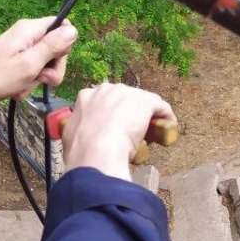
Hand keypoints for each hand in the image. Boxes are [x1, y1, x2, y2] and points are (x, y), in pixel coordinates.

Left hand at [0, 17, 76, 121]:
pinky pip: (32, 71)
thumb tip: (73, 29)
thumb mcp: (30, 63)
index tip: (55, 60)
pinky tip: (18, 89)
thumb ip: (53, 46)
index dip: (65, 45)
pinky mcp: (16, 62)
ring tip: (24, 85)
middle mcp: (26, 35)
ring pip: (45, 63)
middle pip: (55, 47)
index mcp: (30, 29)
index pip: (61, 26)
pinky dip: (28, 82)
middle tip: (42, 79)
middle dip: (52, 67)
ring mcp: (20, 49)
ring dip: (39, 78)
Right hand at [62, 82, 176, 180]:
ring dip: (146, 117)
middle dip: (128, 114)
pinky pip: (160, 107)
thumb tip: (78, 142)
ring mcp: (127, 93)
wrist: (96, 150)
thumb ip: (77, 133)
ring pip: (142, 103)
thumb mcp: (71, 137)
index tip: (112, 127)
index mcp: (86, 97)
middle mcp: (106, 90)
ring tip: (149, 135)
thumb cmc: (82, 149)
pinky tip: (168, 129)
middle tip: (130, 133)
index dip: (110, 115)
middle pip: (124, 99)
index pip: (103, 101)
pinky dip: (166, 118)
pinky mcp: (145, 101)